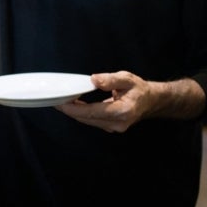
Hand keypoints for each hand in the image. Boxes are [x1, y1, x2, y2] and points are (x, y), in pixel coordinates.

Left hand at [56, 72, 204, 132]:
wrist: (151, 101)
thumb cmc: (139, 89)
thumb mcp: (126, 79)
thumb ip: (110, 79)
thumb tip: (93, 79)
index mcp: (122, 111)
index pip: (92, 112)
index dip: (74, 109)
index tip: (60, 102)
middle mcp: (117, 123)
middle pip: (87, 119)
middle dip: (70, 110)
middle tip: (55, 100)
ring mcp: (114, 128)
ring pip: (88, 121)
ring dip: (74, 113)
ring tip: (61, 102)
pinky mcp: (111, 127)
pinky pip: (92, 121)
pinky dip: (82, 114)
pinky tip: (74, 105)